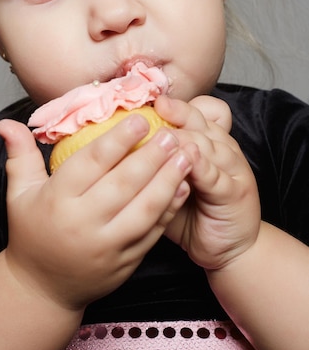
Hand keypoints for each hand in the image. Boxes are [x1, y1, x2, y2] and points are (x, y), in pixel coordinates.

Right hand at [0, 115, 191, 310]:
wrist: (42, 290)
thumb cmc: (31, 233)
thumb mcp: (19, 193)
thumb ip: (18, 155)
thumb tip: (5, 122)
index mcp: (57, 201)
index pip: (91, 164)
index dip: (117, 140)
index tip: (140, 119)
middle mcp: (83, 223)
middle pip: (123, 185)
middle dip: (151, 157)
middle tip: (172, 132)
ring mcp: (107, 247)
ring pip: (144, 210)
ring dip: (168, 181)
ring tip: (186, 154)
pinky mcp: (125, 263)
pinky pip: (152, 234)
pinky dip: (170, 210)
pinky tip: (184, 187)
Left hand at [154, 95, 260, 271]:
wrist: (228, 249)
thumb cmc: (190, 216)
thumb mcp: (166, 184)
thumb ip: (152, 164)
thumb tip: (113, 147)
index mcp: (208, 142)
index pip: (194, 114)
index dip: (175, 106)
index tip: (151, 100)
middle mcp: (223, 149)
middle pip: (201, 123)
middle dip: (179, 113)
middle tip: (158, 107)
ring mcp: (233, 169)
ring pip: (208, 145)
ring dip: (187, 138)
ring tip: (164, 134)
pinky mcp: (236, 193)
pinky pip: (216, 176)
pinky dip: (201, 167)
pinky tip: (187, 161)